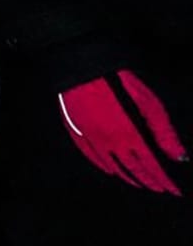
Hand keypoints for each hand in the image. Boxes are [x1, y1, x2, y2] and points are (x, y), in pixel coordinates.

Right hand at [60, 70, 187, 195]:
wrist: (81, 66)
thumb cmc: (117, 80)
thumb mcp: (149, 103)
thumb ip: (164, 132)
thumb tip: (180, 156)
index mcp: (129, 135)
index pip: (151, 165)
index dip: (163, 179)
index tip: (174, 190)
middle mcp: (109, 142)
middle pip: (132, 169)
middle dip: (148, 181)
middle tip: (159, 188)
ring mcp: (90, 138)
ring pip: (111, 166)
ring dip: (127, 177)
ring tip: (139, 182)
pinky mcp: (76, 131)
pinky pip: (91, 156)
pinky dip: (103, 166)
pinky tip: (110, 169)